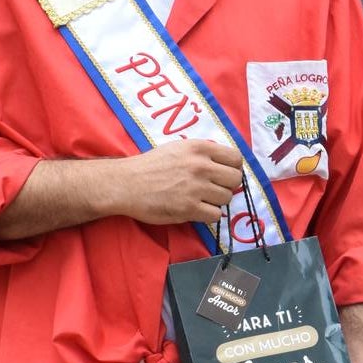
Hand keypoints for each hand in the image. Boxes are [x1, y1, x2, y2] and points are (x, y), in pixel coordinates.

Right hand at [112, 141, 242, 227]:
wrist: (127, 183)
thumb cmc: (151, 166)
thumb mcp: (178, 148)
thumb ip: (202, 154)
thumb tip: (224, 165)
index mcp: (199, 148)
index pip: (236, 158)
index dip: (232, 168)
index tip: (223, 174)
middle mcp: (201, 166)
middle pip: (235, 179)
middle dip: (227, 185)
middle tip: (213, 189)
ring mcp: (196, 187)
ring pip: (226, 198)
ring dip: (216, 201)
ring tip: (200, 199)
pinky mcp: (190, 208)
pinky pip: (215, 215)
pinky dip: (208, 215)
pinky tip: (195, 209)